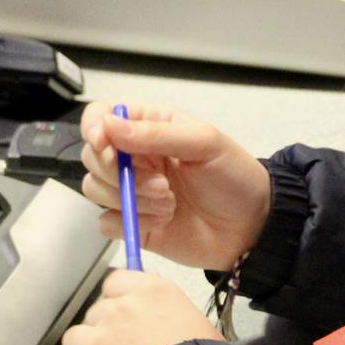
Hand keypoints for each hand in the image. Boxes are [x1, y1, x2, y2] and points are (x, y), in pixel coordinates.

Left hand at [41, 269, 220, 344]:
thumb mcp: (200, 326)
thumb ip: (168, 308)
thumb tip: (151, 291)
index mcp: (151, 292)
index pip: (115, 283)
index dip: (119, 303)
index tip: (129, 322)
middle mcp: (117, 310)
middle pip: (95, 314)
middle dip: (105, 335)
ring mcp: (94, 343)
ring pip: (74, 340)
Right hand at [78, 100, 272, 270]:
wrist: (253, 227)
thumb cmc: (235, 177)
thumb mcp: (204, 143)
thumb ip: (156, 134)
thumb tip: (110, 124)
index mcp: (148, 126)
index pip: (100, 117)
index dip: (95, 128)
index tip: (106, 145)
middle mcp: (134, 156)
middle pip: (92, 156)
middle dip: (120, 173)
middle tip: (160, 184)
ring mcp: (131, 190)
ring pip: (96, 189)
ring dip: (131, 199)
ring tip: (169, 202)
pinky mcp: (132, 222)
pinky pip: (106, 222)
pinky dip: (130, 223)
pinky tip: (160, 221)